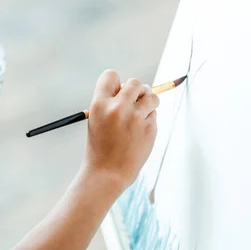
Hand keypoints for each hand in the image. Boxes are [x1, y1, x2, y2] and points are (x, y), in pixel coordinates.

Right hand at [84, 69, 158, 191]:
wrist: (107, 173)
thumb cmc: (101, 147)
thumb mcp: (97, 121)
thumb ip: (111, 103)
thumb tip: (134, 87)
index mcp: (99, 105)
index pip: (111, 75)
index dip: (116, 83)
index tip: (118, 92)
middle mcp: (117, 108)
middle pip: (134, 82)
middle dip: (136, 91)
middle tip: (134, 102)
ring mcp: (135, 119)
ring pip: (151, 96)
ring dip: (148, 102)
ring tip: (140, 114)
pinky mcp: (149, 129)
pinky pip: (154, 114)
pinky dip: (149, 120)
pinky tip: (139, 133)